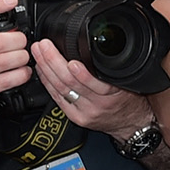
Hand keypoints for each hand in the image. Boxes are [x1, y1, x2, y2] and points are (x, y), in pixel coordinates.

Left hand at [30, 41, 153, 140]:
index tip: (69, 58)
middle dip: (53, 61)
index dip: (80, 72)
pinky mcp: (76, 118)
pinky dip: (47, 83)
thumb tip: (87, 48)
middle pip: (71, 83)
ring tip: (38, 53)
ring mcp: (85, 112)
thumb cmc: (129, 100)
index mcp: (114, 93)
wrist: (131, 124)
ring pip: (60, 89)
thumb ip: (109, 69)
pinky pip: (57, 98)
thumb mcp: (127, 82)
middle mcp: (99, 104)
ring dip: (46, 69)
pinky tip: (42, 71)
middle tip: (44, 45)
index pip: (94, 82)